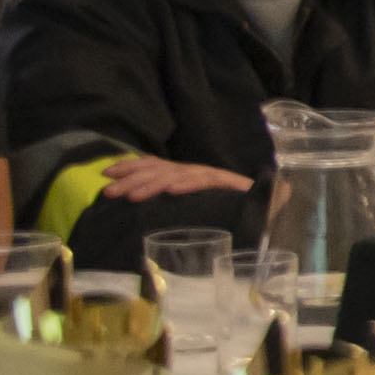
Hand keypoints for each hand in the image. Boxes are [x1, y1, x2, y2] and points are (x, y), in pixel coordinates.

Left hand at [98, 157, 250, 201]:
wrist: (268, 206)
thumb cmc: (226, 210)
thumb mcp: (191, 206)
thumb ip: (170, 205)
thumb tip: (137, 202)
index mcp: (182, 174)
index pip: (153, 164)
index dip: (129, 166)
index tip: (106, 174)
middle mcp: (194, 171)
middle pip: (159, 169)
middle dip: (131, 179)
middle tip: (108, 192)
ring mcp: (210, 176)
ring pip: (176, 175)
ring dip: (153, 184)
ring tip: (132, 197)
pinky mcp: (228, 184)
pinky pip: (206, 181)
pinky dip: (189, 184)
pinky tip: (173, 191)